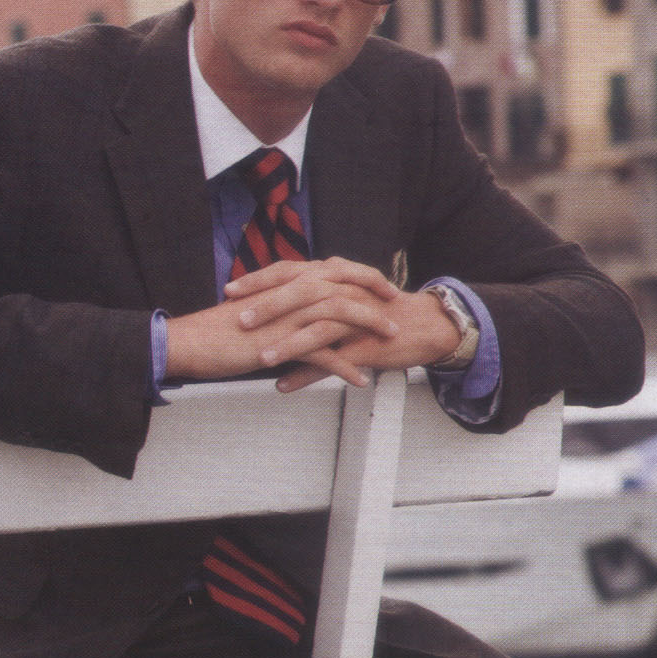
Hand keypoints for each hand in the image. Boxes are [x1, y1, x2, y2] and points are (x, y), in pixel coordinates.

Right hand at [165, 257, 403, 386]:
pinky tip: (360, 380)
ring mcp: (288, 317)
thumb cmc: (221, 329)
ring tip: (390, 342)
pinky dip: (344, 367)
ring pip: (340, 315)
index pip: (334, 271)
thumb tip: (300, 308)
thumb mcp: (260, 310)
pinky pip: (322, 355)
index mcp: (286, 282)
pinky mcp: (281, 343)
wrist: (193, 341)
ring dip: (370, 328)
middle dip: (375, 297)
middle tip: (396, 310)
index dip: (362, 277)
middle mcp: (291, 293)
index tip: (382, 287)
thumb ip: (283, 305)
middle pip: (345, 286)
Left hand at [224, 269, 462, 392]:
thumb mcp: (346, 309)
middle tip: (238, 319)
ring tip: (260, 357)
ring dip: (286, 341)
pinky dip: (308, 371)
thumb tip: (282, 352)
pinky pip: (334, 358)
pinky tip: (284, 385)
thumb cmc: (384, 318)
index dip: (260, 280)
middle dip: (266, 306)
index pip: (290, 272)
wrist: (427, 327)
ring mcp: (356, 317)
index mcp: (334, 278)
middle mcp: (343, 291)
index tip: (230, 291)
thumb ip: (314, 321)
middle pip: (300, 293)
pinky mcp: (367, 342)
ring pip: (317, 325)